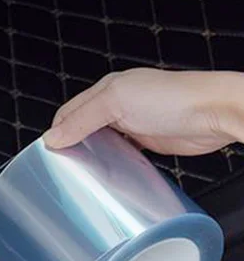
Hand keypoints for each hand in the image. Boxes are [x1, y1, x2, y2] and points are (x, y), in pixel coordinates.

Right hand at [43, 68, 243, 154]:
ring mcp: (133, 123)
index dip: (57, 132)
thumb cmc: (174, 99)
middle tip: (62, 165)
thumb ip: (82, 119)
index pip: (69, 112)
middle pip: (82, 128)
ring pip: (100, 142)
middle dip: (71, 145)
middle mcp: (118, 104)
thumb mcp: (117, 102)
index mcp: (108, 89)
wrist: (213, 113)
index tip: (48, 154)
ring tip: (81, 171)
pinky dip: (110, 162)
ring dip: (90, 155)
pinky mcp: (146, 141)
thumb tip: (52, 137)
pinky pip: (119, 153)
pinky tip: (107, 171)